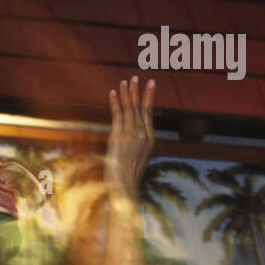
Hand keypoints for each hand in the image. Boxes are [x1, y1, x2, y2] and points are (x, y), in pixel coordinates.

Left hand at [104, 76, 154, 197]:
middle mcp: (143, 135)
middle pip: (140, 108)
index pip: (149, 114)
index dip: (148, 98)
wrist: (125, 187)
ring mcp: (132, 135)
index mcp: (150, 139)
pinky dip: (115, 102)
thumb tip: (132, 141)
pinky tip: (113, 92)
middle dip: (137, 92)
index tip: (150, 85)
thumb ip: (138, 146)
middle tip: (135, 78)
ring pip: (129, 109)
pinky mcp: (120, 137)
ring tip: (124, 81)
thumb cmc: (129, 178)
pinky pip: (118, 115)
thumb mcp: (138, 160)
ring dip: (126, 93)